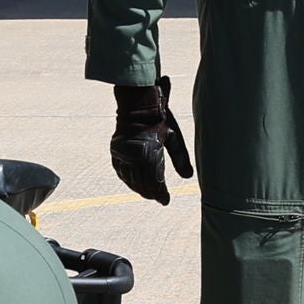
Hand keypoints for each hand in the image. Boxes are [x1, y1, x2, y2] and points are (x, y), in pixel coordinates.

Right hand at [110, 83, 192, 204]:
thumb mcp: (174, 137)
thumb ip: (180, 159)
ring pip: (130, 179)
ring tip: (148, 194)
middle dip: (151, 193)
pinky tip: (134, 183)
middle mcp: (133, 155)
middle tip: (158, 198)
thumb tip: (188, 177)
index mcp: (149, 153)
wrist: (138, 103)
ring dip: (139, 188)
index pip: (154, 182)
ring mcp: (122, 153)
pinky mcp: (115, 150)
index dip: (160, 194)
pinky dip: (128, 179)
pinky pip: (121, 171)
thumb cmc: (160, 119)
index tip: (166, 200)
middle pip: (142, 183)